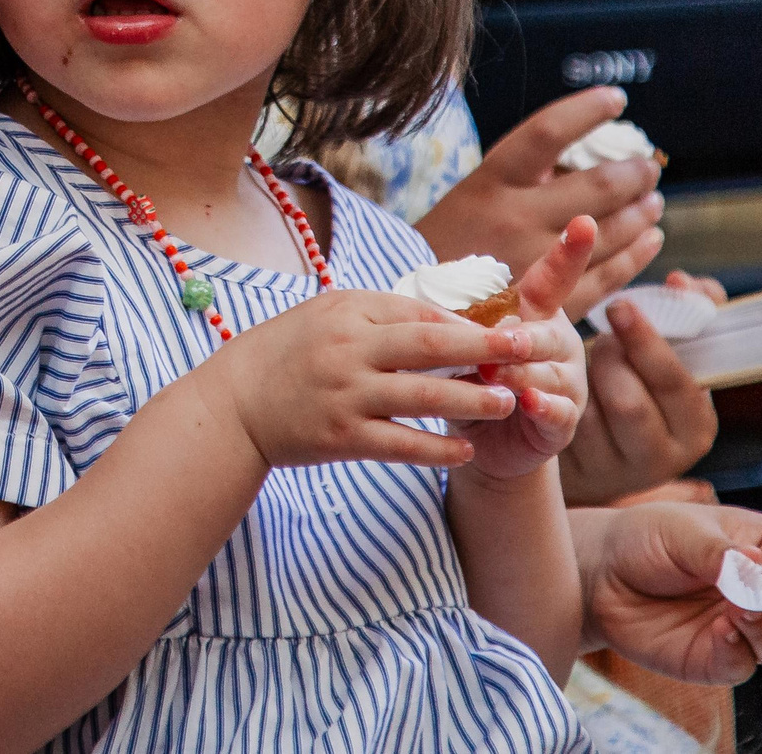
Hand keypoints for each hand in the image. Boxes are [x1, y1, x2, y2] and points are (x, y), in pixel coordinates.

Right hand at [205, 288, 537, 472]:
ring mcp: (345, 396)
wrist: (234, 406)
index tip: (504, 325)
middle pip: (430, 346)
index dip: (465, 320)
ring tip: (508, 402)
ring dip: (473, 399)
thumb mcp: (324, 316)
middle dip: (484, 346)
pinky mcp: (342, 438)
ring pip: (425, 396)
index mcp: (344, 313)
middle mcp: (347, 350)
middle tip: (528, 347)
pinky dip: (438, 448)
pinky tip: (466, 450)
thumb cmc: (284, 355)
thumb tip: (441, 318)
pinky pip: (403, 444)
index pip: (416, 312)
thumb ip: (377, 314)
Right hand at [413, 87, 663, 320]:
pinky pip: (612, 274)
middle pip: (598, 185)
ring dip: (643, 211)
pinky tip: (650, 239)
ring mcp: (537, 261)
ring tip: (652, 201)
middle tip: (648, 167)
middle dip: (635, 172)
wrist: (421, 308)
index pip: (548, 131)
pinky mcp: (553, 302)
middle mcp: (516, 217)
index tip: (617, 99)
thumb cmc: (446, 244)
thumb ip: (522, 177)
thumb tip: (583, 154)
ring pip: (614, 230)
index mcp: (491, 182)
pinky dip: (639, 253)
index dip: (588, 110)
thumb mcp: (471, 195)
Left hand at [454, 218, 596, 483]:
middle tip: (507, 340)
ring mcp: (565, 381)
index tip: (584, 221)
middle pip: (547, 332)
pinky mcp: (563, 420)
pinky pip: (558, 410)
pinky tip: (528, 402)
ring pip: (549, 372)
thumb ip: (463, 323)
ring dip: (521, 373)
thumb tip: (444, 309)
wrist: (483, 436)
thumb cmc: (470, 377)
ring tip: (497, 375)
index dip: (569, 251)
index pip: (553, 278)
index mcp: (533, 314)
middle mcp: (557, 343)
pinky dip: (542, 405)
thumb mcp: (463, 343)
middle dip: (526, 336)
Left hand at [559, 272, 723, 505]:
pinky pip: (561, 429)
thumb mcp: (658, 348)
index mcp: (694, 423)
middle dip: (605, 356)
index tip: (618, 306)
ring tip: (566, 354)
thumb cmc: (628, 377)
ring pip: (592, 412)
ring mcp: (618, 469)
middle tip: (585, 330)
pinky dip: (545, 403)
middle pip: (631, 401)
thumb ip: (684, 308)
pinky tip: (531, 388)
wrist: (582, 435)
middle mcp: (662, 454)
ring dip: (576, 374)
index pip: (676, 381)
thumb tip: (683, 281)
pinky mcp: (578, 473)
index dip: (647, 342)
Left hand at [580, 501, 761, 681]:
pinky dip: (737, 649)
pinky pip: (743, 664)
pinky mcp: (718, 657)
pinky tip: (718, 629)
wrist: (598, 574)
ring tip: (738, 609)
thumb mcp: (680, 531)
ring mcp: (745, 627)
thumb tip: (756, 567)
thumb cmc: (646, 539)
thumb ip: (719, 553)